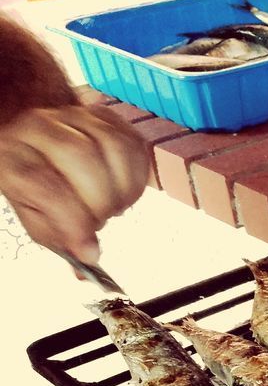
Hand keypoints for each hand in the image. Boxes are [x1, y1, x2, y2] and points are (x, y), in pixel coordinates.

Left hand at [0, 103, 149, 265]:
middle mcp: (39, 128)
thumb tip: (86, 268)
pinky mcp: (106, 117)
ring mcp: (75, 116)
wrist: (39, 139)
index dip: (74, 223)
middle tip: (100, 222)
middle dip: (100, 202)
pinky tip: (125, 190)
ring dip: (122, 190)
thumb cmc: (35, 179)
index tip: (91, 252)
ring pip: (113, 148)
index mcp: (12, 155)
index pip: (46, 185)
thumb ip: (59, 239)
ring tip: (113, 206)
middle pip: (82, 158)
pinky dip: (137, 177)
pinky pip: (133, 146)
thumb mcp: (33, 212)